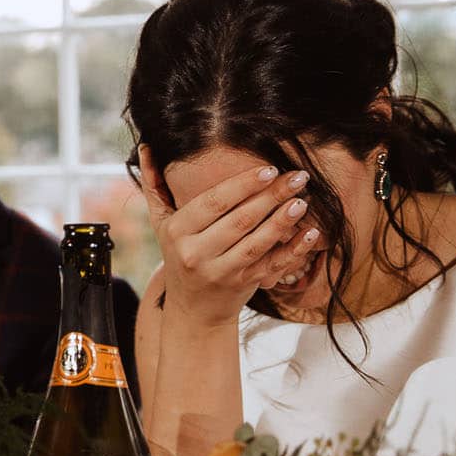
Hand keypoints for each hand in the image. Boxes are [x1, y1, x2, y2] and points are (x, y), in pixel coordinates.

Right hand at [137, 145, 320, 325]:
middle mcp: (196, 253)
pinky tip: (310, 233)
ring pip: (257, 242)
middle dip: (271, 196)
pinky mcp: (242, 285)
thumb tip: (145, 147)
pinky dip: (293, 249)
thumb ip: (153, 185)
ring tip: (302, 200)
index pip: (213, 203)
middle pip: (240, 220)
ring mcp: (221, 272)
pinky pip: (272, 265)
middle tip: (297, 177)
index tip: (268, 169)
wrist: (192, 308)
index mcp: (177, 232)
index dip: (242, 185)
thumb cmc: (179, 254)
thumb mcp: (160, 223)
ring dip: (283, 220)